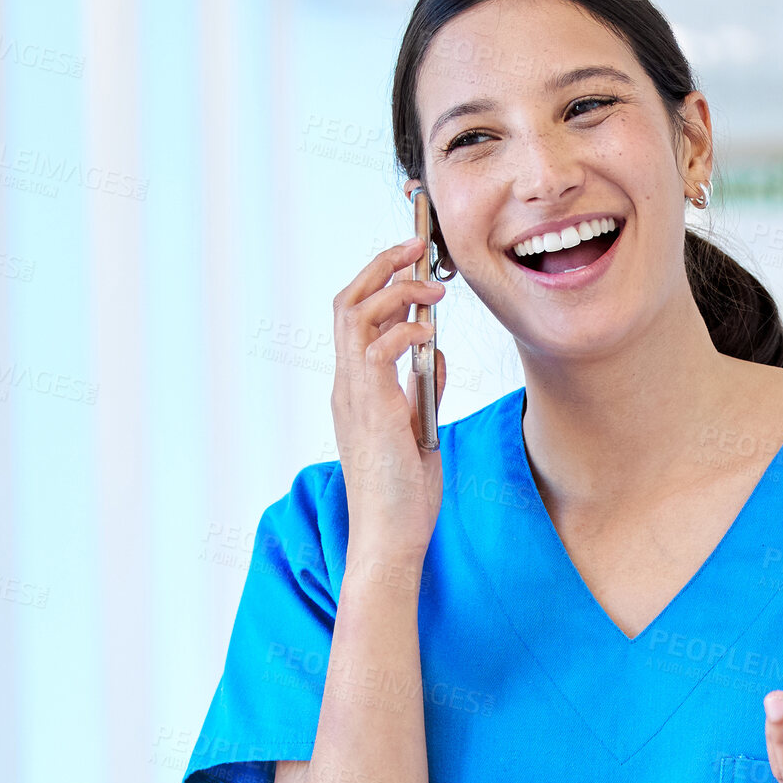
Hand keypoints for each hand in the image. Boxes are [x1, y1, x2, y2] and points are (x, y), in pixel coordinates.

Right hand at [331, 236, 447, 561]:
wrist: (390, 537)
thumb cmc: (404, 494)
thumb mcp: (419, 431)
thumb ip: (422, 391)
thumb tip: (435, 357)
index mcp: (356, 389)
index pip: (355, 318)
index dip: (378, 281)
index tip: (409, 259)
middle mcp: (347, 386)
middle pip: (347, 302)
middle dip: (380, 265)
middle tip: (414, 245)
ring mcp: (355, 396)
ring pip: (355, 315)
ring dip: (394, 290)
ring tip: (430, 284)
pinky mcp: (372, 410)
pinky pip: (378, 350)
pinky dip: (404, 332)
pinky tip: (428, 334)